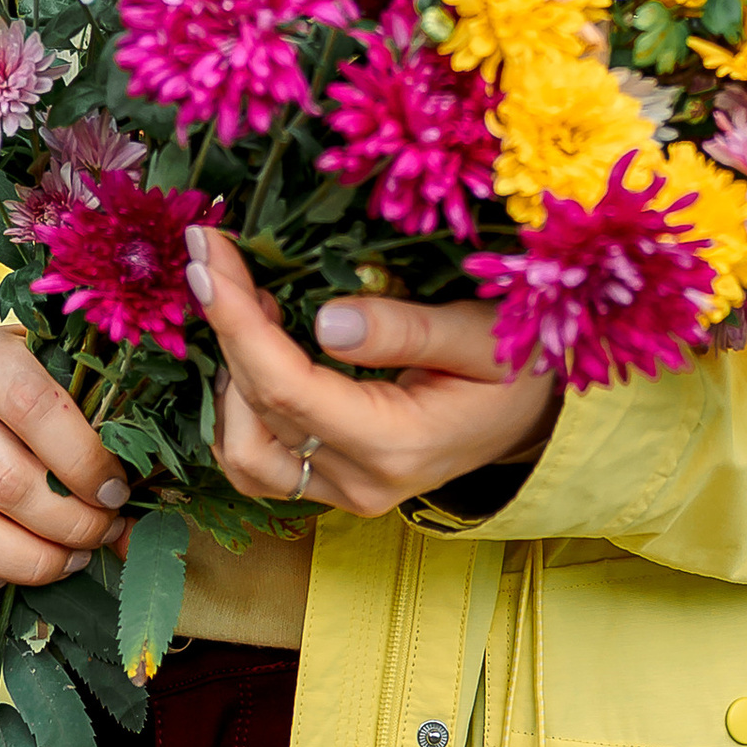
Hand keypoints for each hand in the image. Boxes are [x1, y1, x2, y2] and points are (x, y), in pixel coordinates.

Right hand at [0, 324, 129, 608]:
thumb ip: (105, 431)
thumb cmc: (38, 388)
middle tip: (103, 532)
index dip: (82, 460)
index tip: (118, 492)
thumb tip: (139, 525)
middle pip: (3, 479)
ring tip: (70, 560)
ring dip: (26, 559)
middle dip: (68, 521)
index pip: (30, 405)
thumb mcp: (70, 383)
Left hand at [185, 228, 557, 521]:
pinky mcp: (332, 487)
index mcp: (396, 443)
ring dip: (227, 374)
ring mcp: (343, 492)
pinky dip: (237, 410)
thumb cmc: (519, 367)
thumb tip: (324, 320)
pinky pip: (258, 464)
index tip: (209, 254)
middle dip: (223, 324)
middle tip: (213, 256)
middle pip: (256, 407)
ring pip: (242, 451)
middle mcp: (361, 480)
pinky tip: (254, 353)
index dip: (236, 319)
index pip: (287, 386)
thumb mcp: (481, 336)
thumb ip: (408, 330)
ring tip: (246, 306)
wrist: (537, 419)